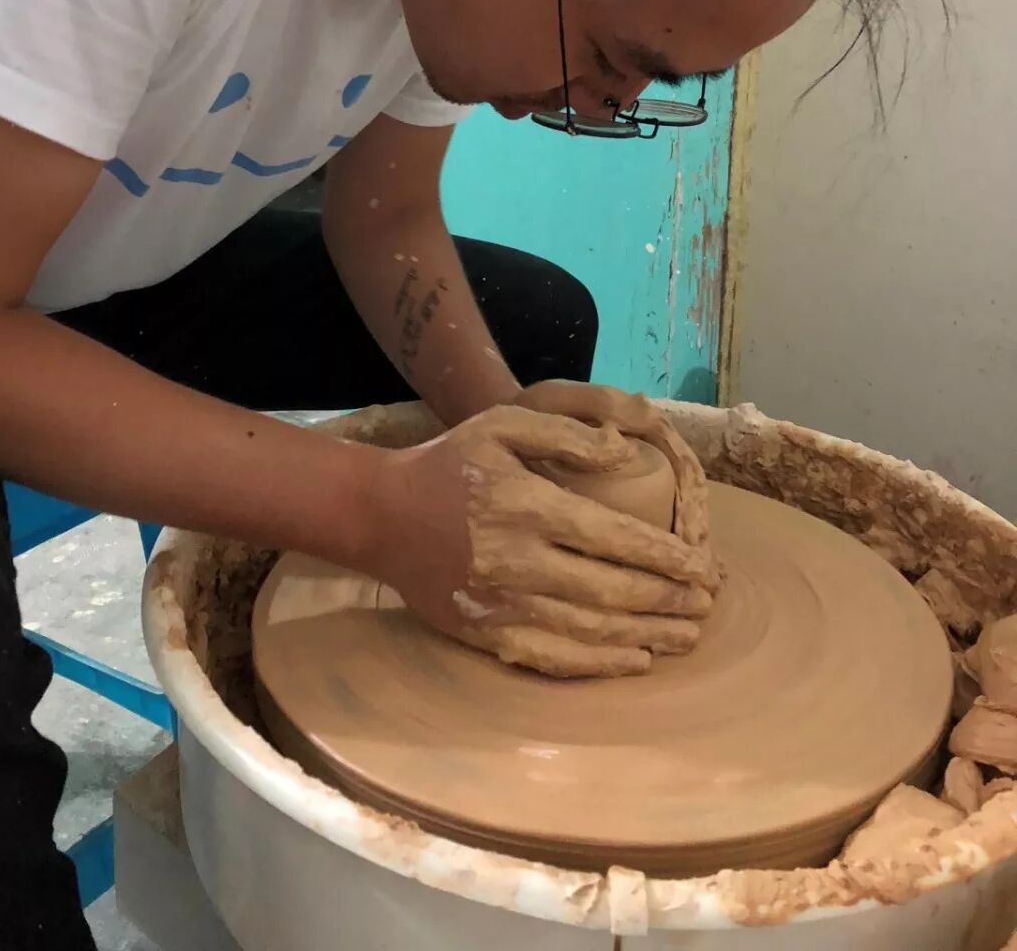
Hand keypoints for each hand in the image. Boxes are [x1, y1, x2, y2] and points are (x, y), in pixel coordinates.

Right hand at [364, 403, 713, 677]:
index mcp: (527, 506)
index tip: (704, 565)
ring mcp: (502, 605)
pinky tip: (636, 659)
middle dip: (670, 600)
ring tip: (690, 635)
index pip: (615, 538)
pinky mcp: (487, 634)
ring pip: (592, 631)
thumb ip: (566, 434)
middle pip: (612, 591)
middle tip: (709, 602)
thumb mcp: (503, 425)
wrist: (381, 516)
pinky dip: (601, 664)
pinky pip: (554, 659)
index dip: (667, 557)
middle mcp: (518, 561)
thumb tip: (625, 452)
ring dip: (649, 635)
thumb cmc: (449, 463)